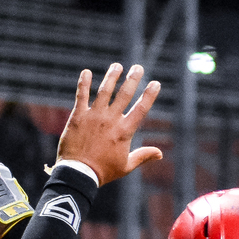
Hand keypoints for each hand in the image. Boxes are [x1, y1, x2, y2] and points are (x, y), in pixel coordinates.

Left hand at [56, 64, 162, 183]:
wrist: (78, 172)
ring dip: (112, 77)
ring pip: (104, 91)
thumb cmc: (103, 171)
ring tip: (117, 66)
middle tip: (138, 68)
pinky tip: (87, 72)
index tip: (155, 83)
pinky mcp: (78, 116)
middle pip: (124, 95)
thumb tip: (160, 154)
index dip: (149, 95)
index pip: (141, 108)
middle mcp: (111, 120)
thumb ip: (143, 156)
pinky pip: (81, 96)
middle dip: (132, 79)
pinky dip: (84, 83)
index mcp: (125, 131)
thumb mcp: (126, 166)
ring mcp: (94, 116)